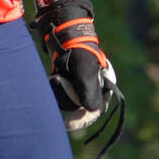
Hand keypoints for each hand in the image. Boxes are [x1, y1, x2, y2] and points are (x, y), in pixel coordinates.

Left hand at [33, 0, 124, 158]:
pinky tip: (54, 77)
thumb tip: (91, 110)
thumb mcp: (86, 72)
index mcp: (104, 85)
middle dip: (69, 99)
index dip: (83, 119)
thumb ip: (89, 92)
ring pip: (70, 101)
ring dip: (62, 92)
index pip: (95, 110)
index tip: (68, 125)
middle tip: (60, 85)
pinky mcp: (70, 81)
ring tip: (57, 77)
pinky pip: (63, 93)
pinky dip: (58, 88)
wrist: (65, 32)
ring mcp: (81, 84)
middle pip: (81, 106)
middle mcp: (94, 87)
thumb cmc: (78, 51)